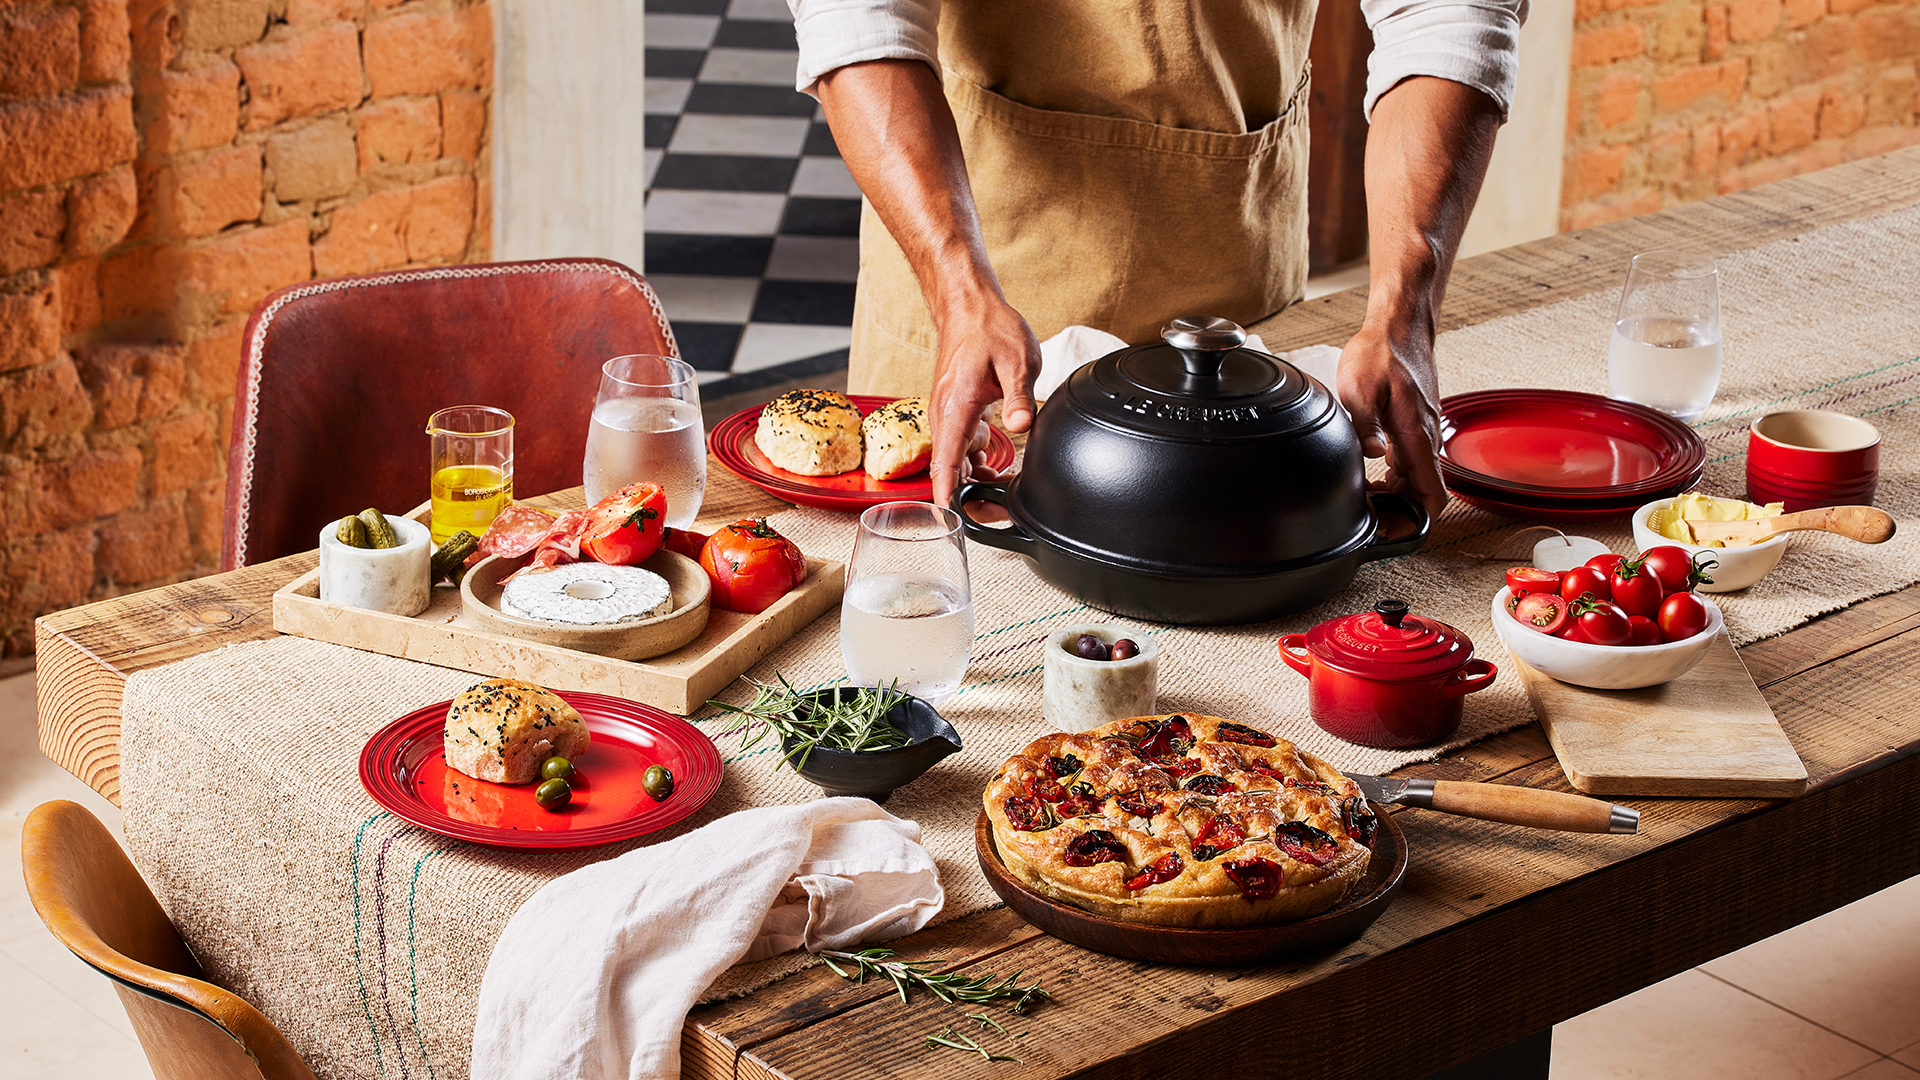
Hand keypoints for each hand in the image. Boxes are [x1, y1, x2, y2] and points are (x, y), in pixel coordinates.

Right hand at [928, 294, 1040, 509]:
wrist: (969, 308)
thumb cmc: (990, 329)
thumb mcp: (1017, 360)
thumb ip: (1019, 396)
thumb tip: (1021, 426)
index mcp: (955, 407)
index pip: (946, 462)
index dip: (949, 496)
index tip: (953, 522)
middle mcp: (944, 415)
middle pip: (949, 470)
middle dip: (969, 497)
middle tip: (1000, 510)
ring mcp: (947, 414)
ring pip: (954, 460)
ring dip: (974, 479)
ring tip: (1004, 491)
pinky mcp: (954, 411)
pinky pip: (959, 447)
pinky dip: (975, 462)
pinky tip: (996, 466)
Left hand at [1336, 323, 1447, 519]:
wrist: (1399, 328)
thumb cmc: (1382, 354)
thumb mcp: (1361, 388)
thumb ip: (1365, 424)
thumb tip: (1370, 454)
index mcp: (1417, 436)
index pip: (1432, 495)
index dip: (1414, 520)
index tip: (1390, 530)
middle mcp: (1425, 440)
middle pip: (1423, 494)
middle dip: (1398, 512)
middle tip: (1365, 517)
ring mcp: (1421, 434)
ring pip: (1415, 480)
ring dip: (1394, 495)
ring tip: (1362, 498)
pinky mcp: (1413, 428)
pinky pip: (1409, 464)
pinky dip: (1393, 478)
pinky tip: (1370, 476)